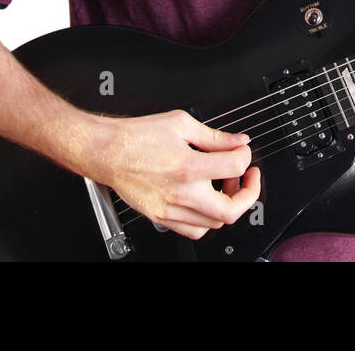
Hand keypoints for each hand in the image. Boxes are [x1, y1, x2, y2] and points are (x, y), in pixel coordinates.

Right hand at [90, 109, 260, 239]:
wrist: (106, 151)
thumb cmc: (137, 136)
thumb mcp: (181, 124)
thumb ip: (214, 136)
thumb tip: (238, 141)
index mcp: (188, 166)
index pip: (235, 167)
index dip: (245, 156)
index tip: (242, 152)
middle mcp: (181, 193)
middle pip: (231, 209)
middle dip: (248, 193)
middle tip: (247, 178)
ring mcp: (170, 209)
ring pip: (213, 224)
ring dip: (227, 206)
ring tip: (223, 187)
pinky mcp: (160, 217)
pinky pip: (193, 230)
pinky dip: (206, 220)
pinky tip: (205, 201)